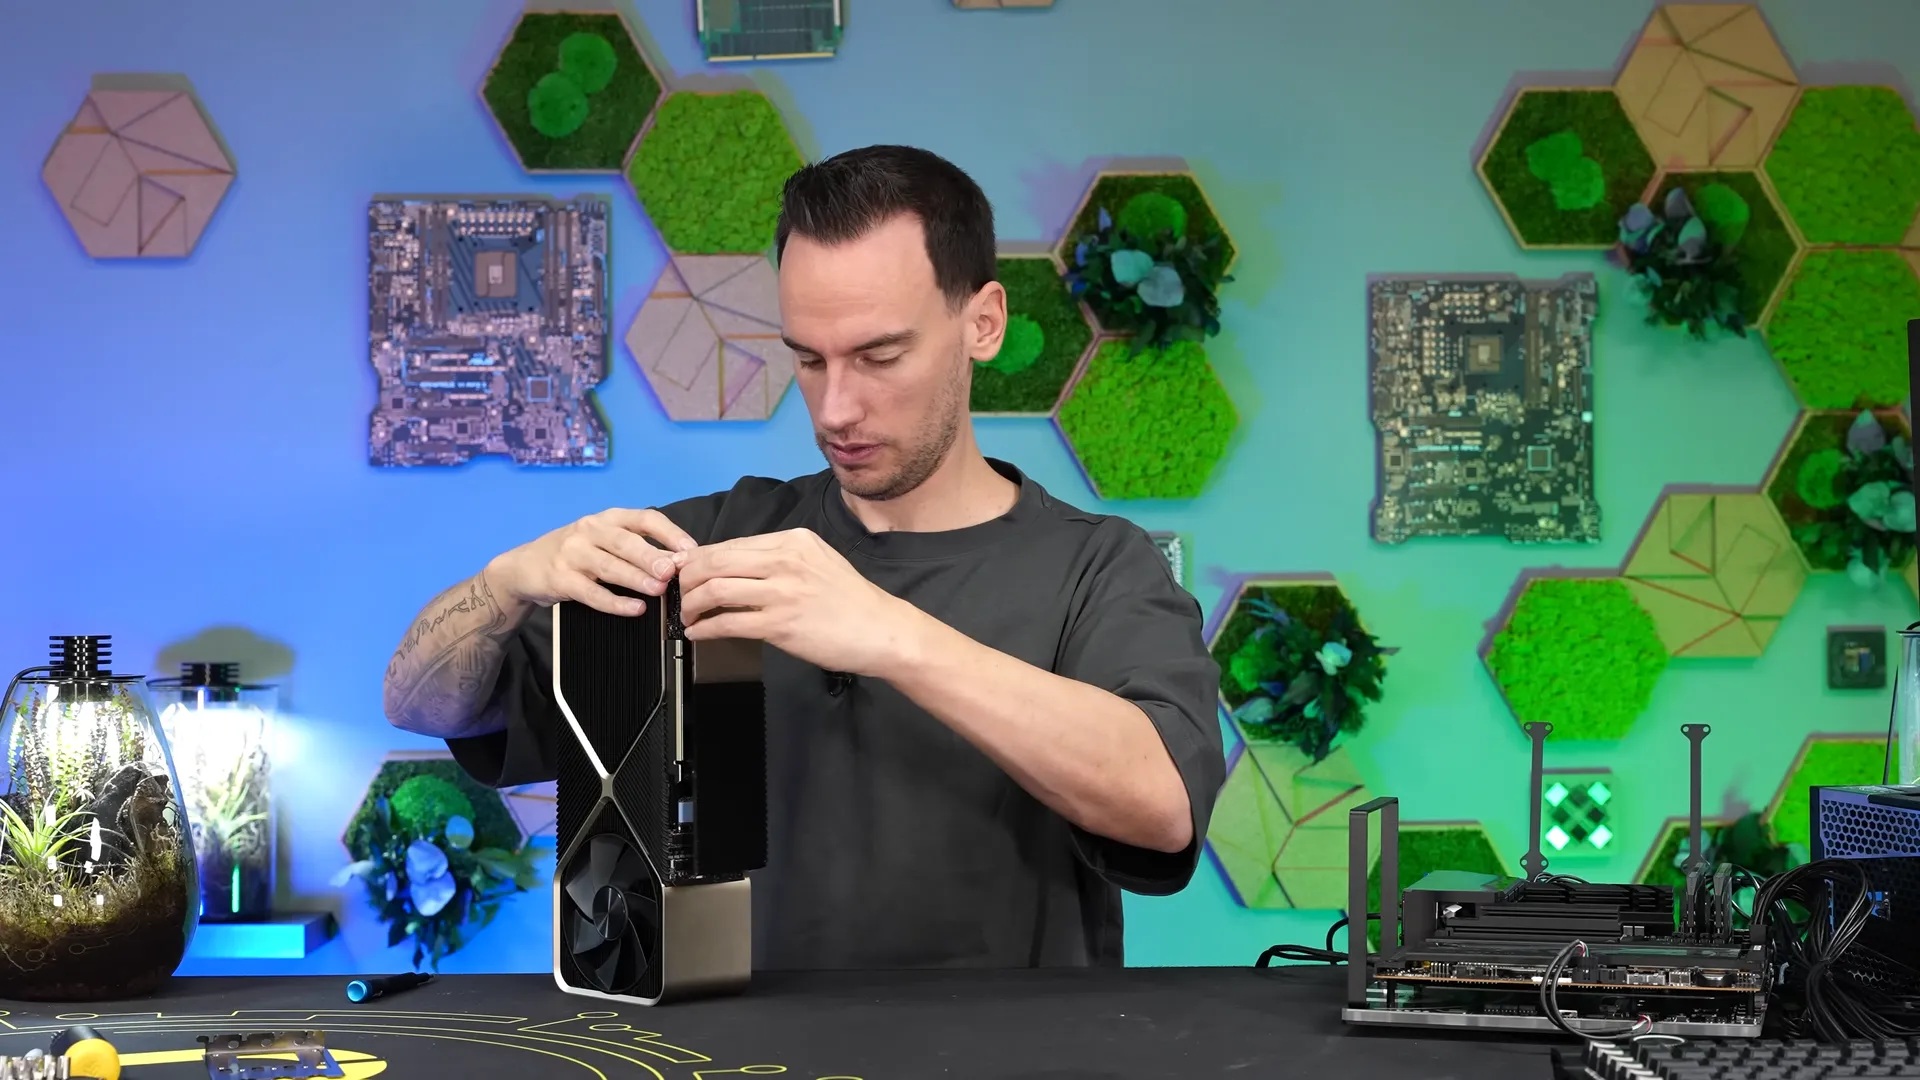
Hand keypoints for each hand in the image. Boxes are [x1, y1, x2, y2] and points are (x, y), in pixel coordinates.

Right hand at [486, 508, 696, 615]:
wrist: (522, 568)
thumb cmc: (574, 554)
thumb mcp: (603, 541)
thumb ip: (636, 548)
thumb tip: (678, 562)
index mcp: (607, 518)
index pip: (644, 518)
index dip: (669, 532)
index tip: (690, 550)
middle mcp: (589, 530)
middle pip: (626, 541)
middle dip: (652, 556)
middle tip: (674, 571)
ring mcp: (572, 554)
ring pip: (610, 566)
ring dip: (636, 578)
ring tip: (659, 590)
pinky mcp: (560, 578)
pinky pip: (591, 592)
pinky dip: (614, 602)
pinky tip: (634, 609)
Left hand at [674, 528, 920, 677]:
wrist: (881, 630)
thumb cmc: (851, 600)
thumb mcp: (819, 560)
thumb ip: (781, 558)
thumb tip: (736, 564)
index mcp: (793, 540)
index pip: (731, 544)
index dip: (700, 558)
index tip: (687, 571)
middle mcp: (785, 560)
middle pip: (715, 561)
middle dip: (687, 578)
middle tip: (679, 592)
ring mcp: (782, 592)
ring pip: (715, 589)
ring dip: (691, 604)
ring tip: (686, 615)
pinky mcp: (780, 625)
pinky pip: (727, 623)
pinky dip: (704, 628)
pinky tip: (698, 633)